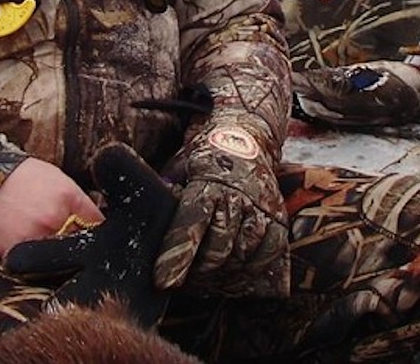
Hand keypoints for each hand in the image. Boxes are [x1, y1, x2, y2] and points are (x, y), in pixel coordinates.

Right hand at [4, 144, 178, 326]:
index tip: (112, 245)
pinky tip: (44, 265)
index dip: (104, 235)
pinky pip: (35, 268)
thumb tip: (98, 223)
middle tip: (96, 262)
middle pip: (82, 247)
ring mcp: (33, 239)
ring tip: (71, 268)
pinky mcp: (13, 253)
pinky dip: (41, 268)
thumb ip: (78, 202)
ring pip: (60, 263)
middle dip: (88, 255)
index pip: (98, 225)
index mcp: (68, 198)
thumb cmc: (22, 177)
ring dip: (66, 266)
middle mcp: (54, 220)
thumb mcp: (58, 180)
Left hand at [154, 125, 289, 297]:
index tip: (163, 282)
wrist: (246, 137)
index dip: (178, 255)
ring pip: (242, 255)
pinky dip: (251, 271)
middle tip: (185, 280)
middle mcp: (237, 196)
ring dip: (222, 275)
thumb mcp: (178, 167)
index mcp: (208, 182)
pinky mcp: (279, 218)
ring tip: (206, 281)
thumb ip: (165, 192)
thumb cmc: (203, 159)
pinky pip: (269, 254)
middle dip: (199, 272)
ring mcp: (261, 208)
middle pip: (219, 248)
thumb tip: (140, 215)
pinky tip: (234, 276)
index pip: (192, 223)